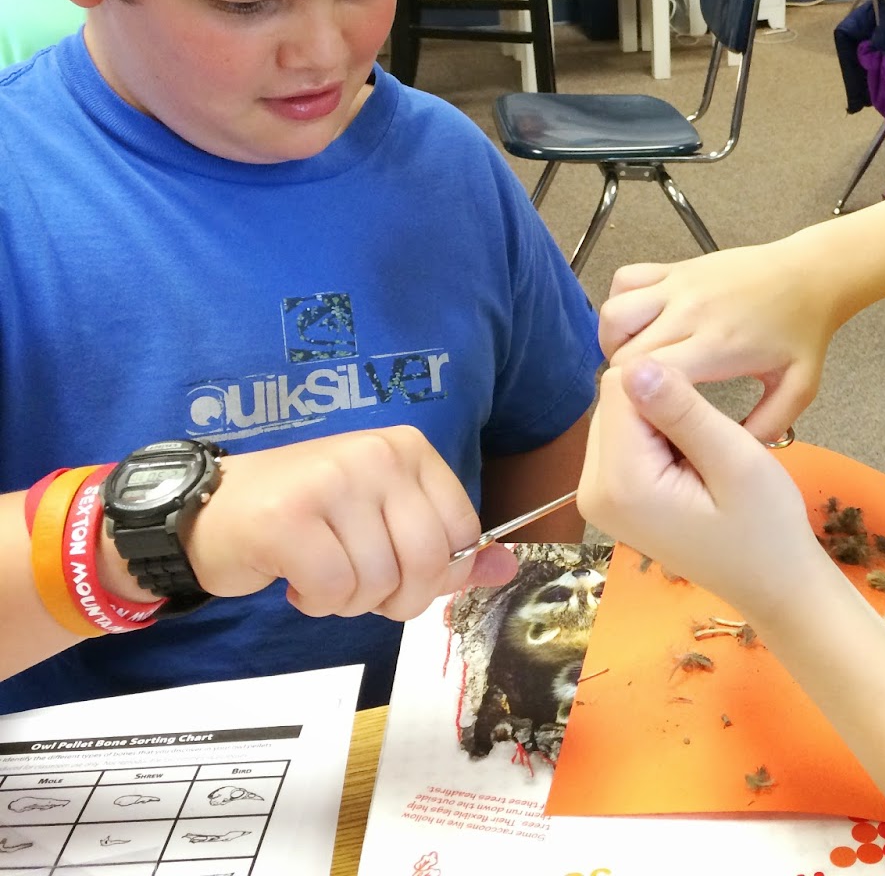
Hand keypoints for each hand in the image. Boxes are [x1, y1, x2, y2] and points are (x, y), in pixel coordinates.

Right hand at [182, 426, 516, 620]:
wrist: (210, 509)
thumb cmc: (306, 517)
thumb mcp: (384, 520)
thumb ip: (445, 545)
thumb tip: (505, 568)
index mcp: (409, 449)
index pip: (462, 530)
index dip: (438, 573)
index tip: (401, 572)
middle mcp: (375, 454)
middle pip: (426, 560)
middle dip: (398, 598)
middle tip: (360, 589)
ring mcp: (331, 481)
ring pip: (378, 581)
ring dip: (349, 601)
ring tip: (321, 574)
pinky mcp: (289, 519)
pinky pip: (332, 590)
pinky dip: (316, 602)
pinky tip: (296, 580)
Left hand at [578, 360, 824, 619]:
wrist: (772, 584)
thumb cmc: (766, 527)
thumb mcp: (735, 461)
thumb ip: (683, 411)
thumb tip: (634, 364)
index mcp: (619, 483)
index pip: (620, 385)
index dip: (669, 385)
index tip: (707, 420)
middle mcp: (590, 490)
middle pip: (613, 400)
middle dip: (661, 406)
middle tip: (708, 447)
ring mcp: (595, 497)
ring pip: (617, 415)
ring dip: (660, 422)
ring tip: (700, 459)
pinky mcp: (609, 499)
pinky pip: (622, 440)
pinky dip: (656, 440)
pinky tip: (688, 467)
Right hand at [600, 239, 841, 440]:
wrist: (813, 274)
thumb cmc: (805, 333)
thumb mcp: (799, 389)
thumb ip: (768, 425)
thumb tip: (731, 456)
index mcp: (717, 345)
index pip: (649, 376)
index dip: (639, 403)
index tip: (650, 419)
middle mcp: (690, 311)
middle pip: (625, 353)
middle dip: (626, 384)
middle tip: (645, 401)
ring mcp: (679, 284)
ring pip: (615, 314)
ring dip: (614, 343)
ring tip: (636, 364)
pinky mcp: (676, 267)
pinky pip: (626, 279)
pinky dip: (621, 304)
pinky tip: (640, 326)